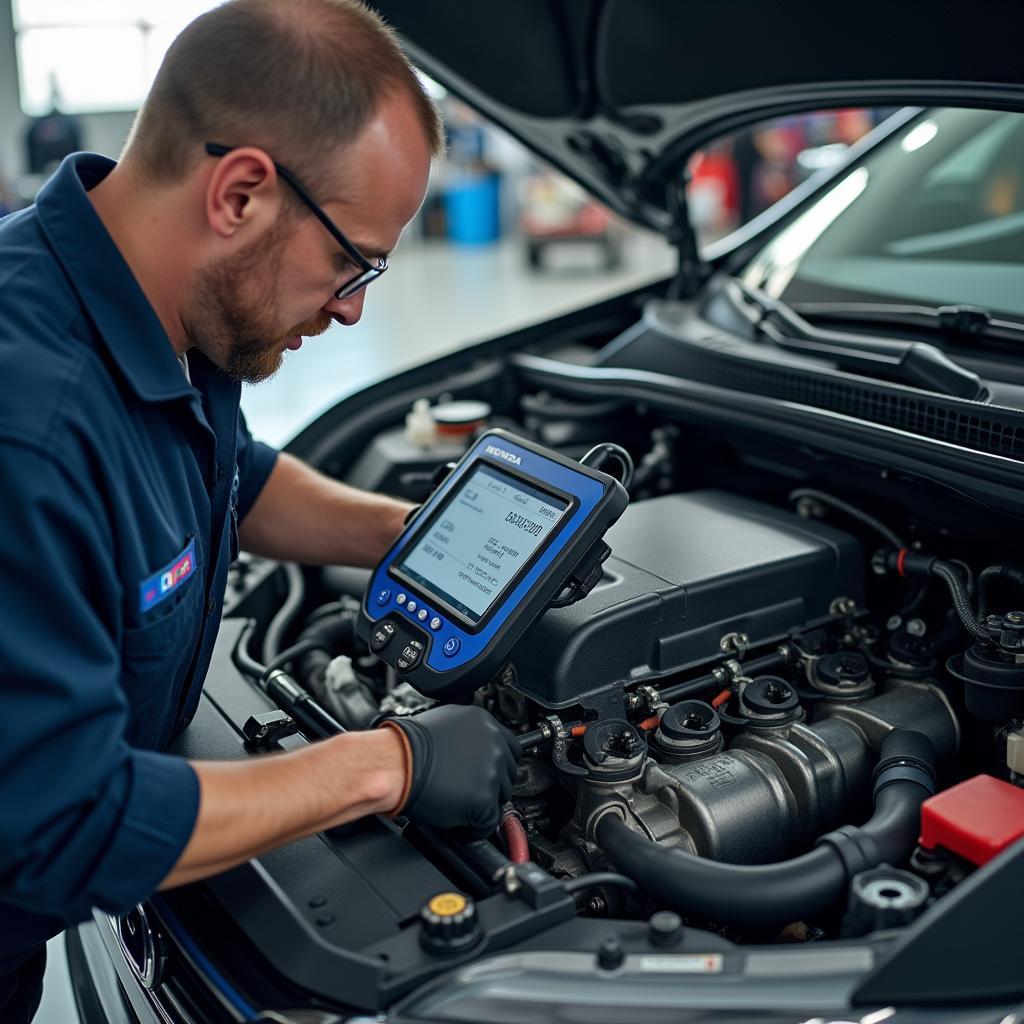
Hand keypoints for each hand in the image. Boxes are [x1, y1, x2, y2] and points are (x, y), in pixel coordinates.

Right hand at [380, 706, 520, 837]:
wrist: (395, 763)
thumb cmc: (408, 746)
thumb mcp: (447, 723)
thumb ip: (470, 735)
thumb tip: (475, 747)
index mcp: (485, 724)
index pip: (511, 748)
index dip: (498, 764)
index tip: (488, 773)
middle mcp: (494, 744)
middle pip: (508, 773)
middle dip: (491, 784)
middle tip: (469, 789)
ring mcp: (491, 771)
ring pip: (500, 798)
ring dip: (484, 803)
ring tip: (460, 801)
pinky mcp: (484, 798)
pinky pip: (489, 822)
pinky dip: (476, 827)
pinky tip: (460, 820)